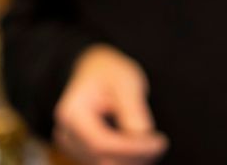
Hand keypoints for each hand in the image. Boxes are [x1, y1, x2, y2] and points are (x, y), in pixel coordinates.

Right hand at [53, 44, 168, 164]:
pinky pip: (105, 161)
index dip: (132, 148)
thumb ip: (133, 109)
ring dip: (133, 160)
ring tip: (155, 144)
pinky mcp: (82, 152)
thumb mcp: (126, 82)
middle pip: (101, 158)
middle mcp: (66, 133)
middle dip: (134, 157)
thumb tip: (143, 136)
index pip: (100, 142)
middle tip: (160, 145)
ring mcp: (72, 145)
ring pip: (104, 164)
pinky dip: (127, 159)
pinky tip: (144, 148)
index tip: (159, 143)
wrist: (95, 70)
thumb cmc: (110, 72)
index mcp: (72, 113)